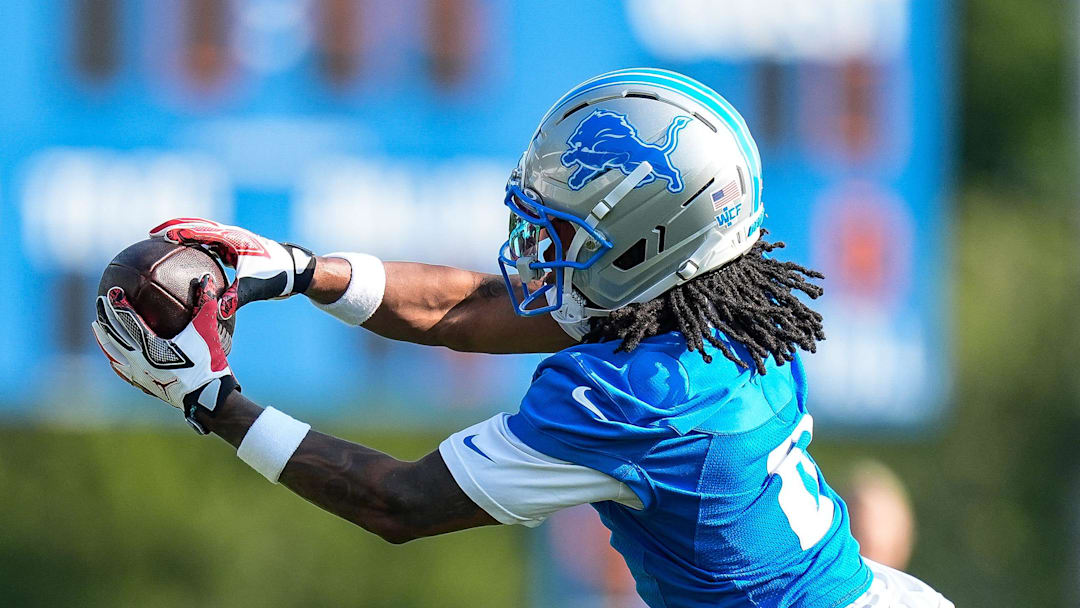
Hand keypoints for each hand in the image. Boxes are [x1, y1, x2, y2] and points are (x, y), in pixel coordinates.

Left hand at [91, 274, 239, 433]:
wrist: (207, 396)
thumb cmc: (207, 362)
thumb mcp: (207, 330)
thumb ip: (205, 304)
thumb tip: (206, 278)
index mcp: (150, 346)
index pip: (128, 321)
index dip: (119, 305)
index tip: (112, 292)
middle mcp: (138, 360)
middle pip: (114, 334)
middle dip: (105, 316)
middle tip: (99, 301)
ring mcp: (138, 374)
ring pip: (112, 352)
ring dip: (103, 337)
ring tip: (96, 325)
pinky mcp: (142, 384)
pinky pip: (121, 369)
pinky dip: (114, 358)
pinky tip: (111, 355)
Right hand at [150, 218, 316, 318]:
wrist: (295, 271)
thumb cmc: (277, 275)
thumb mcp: (255, 286)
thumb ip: (236, 297)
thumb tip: (215, 311)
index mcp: (234, 238)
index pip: (202, 231)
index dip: (180, 231)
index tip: (159, 235)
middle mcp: (232, 236)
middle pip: (198, 226)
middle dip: (176, 228)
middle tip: (153, 235)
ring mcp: (233, 241)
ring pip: (203, 234)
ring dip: (185, 236)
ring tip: (163, 244)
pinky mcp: (235, 250)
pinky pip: (210, 246)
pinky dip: (195, 249)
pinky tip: (185, 262)